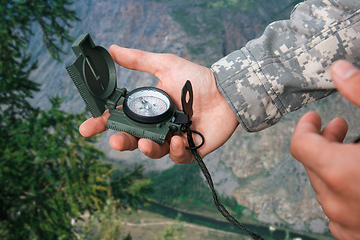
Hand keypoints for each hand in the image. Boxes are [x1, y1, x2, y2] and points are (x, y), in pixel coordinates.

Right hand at [79, 45, 238, 163]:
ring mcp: (172, 138)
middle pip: (133, 139)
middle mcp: (157, 126)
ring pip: (153, 151)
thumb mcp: (165, 65)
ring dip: (147, 149)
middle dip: (121, 142)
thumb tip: (111, 49)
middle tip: (115, 140)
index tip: (85, 128)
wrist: (226, 91)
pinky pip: (178, 157)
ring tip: (147, 143)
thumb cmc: (196, 79)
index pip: (120, 118)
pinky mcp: (190, 149)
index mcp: (148, 109)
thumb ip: (139, 60)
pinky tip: (178, 140)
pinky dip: (176, 151)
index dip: (102, 123)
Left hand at [291, 60, 359, 238]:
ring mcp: (348, 224)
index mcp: (340, 173)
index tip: (315, 117)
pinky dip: (346, 189)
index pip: (300, 145)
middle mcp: (337, 202)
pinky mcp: (358, 236)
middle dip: (323, 141)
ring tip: (355, 150)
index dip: (306, 126)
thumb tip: (340, 71)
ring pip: (326, 186)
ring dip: (334, 164)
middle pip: (312, 164)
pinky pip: (340, 209)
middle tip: (340, 126)